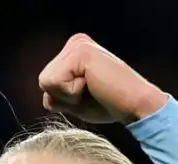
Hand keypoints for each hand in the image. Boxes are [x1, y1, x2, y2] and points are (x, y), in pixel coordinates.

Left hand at [38, 34, 166, 123]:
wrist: (134, 106)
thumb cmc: (109, 105)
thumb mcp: (75, 101)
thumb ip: (58, 95)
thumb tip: (46, 98)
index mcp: (73, 52)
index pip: (46, 82)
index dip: (64, 99)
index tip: (89, 94)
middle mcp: (74, 43)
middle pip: (43, 81)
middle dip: (64, 97)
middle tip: (91, 92)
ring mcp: (76, 45)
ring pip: (46, 82)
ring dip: (68, 95)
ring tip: (92, 88)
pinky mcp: (79, 52)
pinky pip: (54, 82)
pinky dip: (71, 93)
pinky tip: (93, 85)